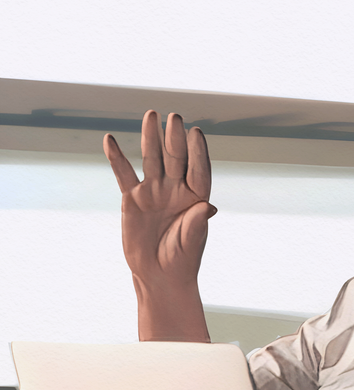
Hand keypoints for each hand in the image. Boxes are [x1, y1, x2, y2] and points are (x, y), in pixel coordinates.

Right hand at [104, 110, 215, 340]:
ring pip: (152, 159)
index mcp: (196, 196)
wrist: (159, 274)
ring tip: (150, 115)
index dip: (198, 151)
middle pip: (176, 158)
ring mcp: (155, 191)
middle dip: (175, 138)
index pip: (198, 169)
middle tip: (174, 117)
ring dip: (151, 138)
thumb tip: (207, 207)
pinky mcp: (133, 198)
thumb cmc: (182, 259)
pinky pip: (125, 174)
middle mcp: (176, 188)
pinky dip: (117, 158)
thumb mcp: (192, 242)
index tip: (196, 132)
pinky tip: (110, 140)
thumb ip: (197, 223)